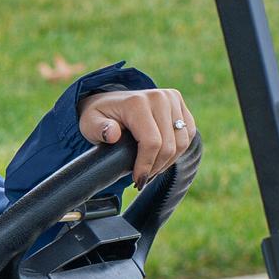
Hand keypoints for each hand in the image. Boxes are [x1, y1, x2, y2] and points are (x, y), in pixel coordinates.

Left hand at [78, 87, 195, 186]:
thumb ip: (98, 129)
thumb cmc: (99, 117)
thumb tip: (112, 134)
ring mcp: (172, 99)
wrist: (110, 102)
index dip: (146, 165)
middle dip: (156, 167)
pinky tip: (161, 157)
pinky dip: (178, 151)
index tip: (138, 181)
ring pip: (182, 142)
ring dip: (168, 161)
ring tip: (151, 169)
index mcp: (136, 102)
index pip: (152, 142)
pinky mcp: (180, 104)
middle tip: (142, 178)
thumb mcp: (89, 124)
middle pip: (169, 145)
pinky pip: (188, 135)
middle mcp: (159, 97)